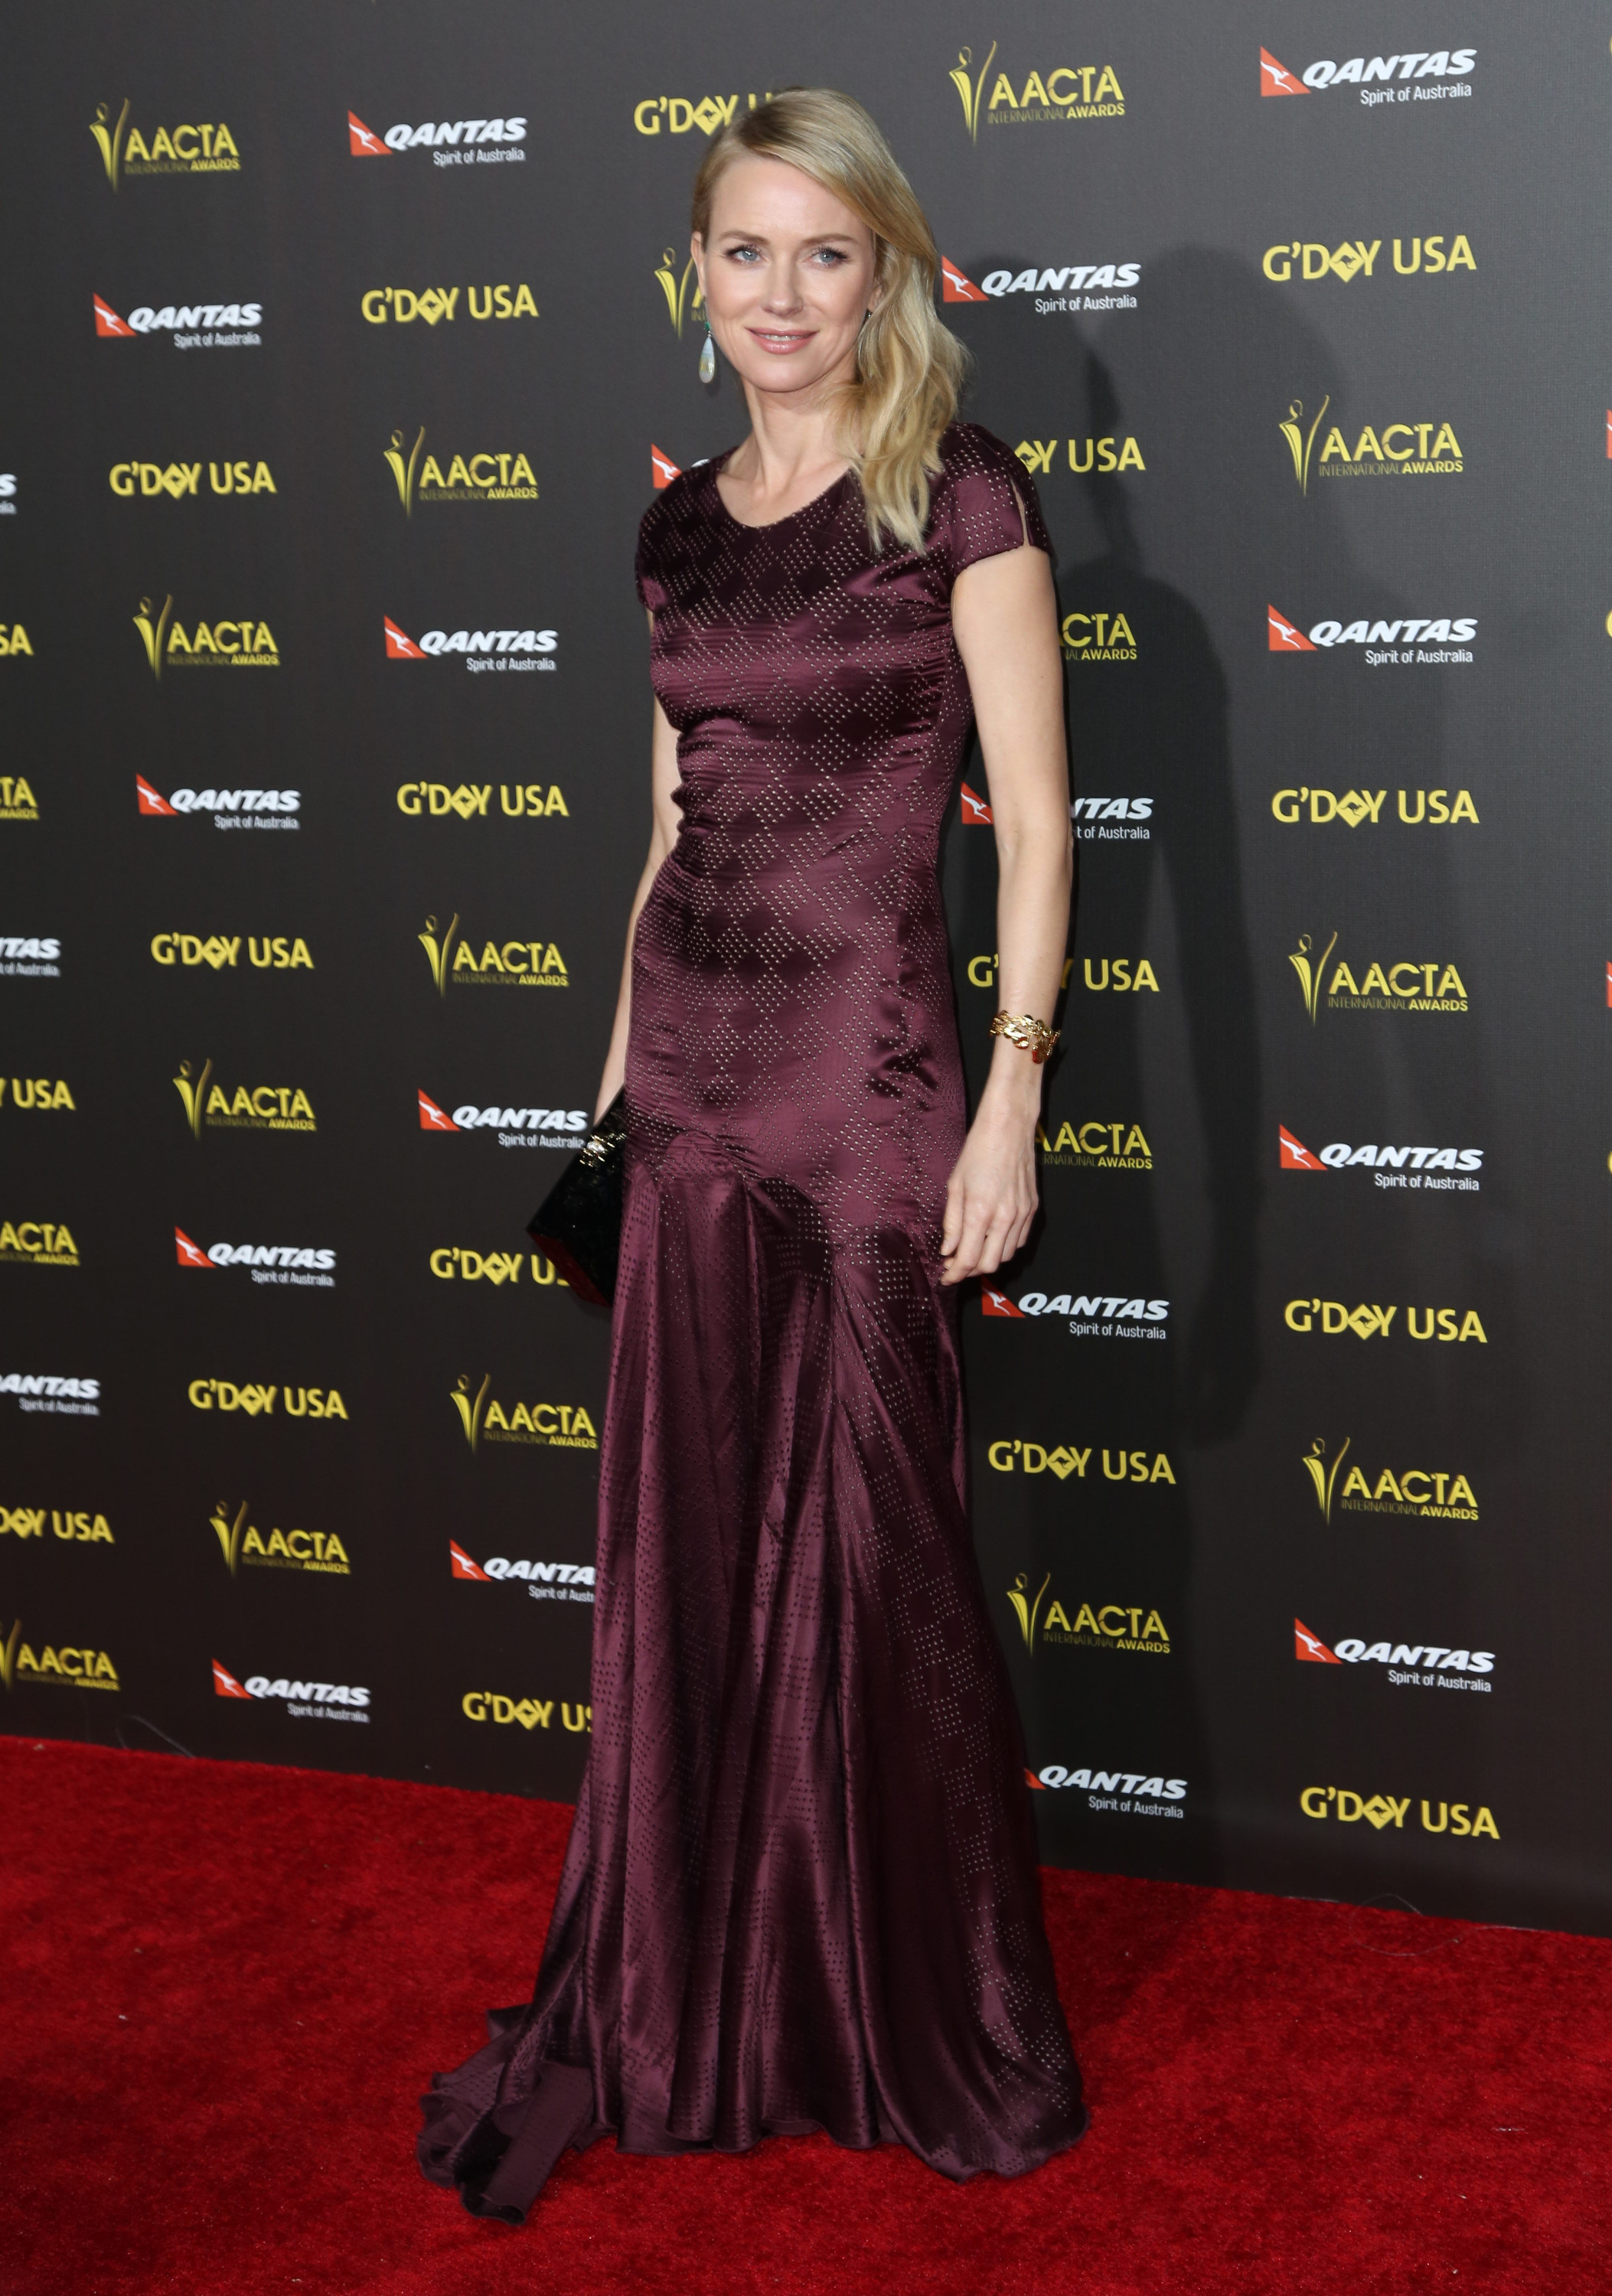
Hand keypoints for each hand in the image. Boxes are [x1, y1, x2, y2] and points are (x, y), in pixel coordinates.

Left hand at [939, 1089, 1039, 1284]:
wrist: (1009, 1127)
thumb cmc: (978, 1151)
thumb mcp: (954, 1185)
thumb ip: (951, 1222)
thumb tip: (948, 1249)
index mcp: (980, 1211)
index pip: (968, 1259)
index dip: (955, 1274)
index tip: (946, 1277)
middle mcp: (1004, 1217)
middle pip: (989, 1265)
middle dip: (970, 1271)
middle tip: (955, 1265)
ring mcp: (1022, 1214)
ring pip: (1007, 1256)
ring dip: (988, 1259)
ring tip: (972, 1250)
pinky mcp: (1033, 1208)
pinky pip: (1020, 1240)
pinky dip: (1005, 1247)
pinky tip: (991, 1237)